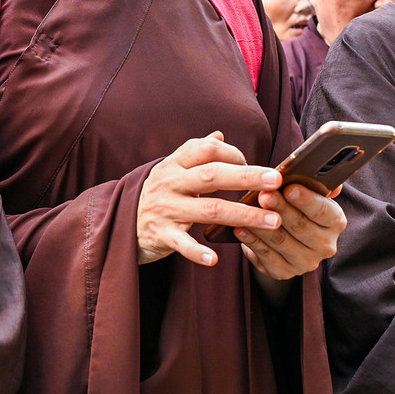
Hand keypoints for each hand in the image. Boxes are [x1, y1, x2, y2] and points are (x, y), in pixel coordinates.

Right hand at [136, 133, 287, 265]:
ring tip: (272, 220)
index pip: (206, 150)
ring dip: (242, 215)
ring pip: (207, 210)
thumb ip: (195, 152)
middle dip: (246, 177)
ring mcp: (165, 209)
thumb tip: (219, 134)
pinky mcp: (160, 235)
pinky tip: (215, 259)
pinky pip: (181, 244)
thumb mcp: (171, 170)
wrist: (118, 223)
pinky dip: (197, 252)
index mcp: (175, 164)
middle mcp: (170, 183)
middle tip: (276, 181)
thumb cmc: (156, 195)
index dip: (233, 154)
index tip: (255, 166)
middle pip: (212, 176)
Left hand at [234, 183, 345, 280]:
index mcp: (335, 222)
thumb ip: (315, 183)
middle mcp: (325, 245)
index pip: (323, 211)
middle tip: (264, 195)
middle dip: (280, 208)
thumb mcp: (308, 193)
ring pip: (280, 240)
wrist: (286, 237)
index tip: (290, 188)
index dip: (306, 200)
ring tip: (247, 209)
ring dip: (262, 224)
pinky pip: (265, 255)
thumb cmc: (296, 207)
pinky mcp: (283, 272)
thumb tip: (321, 176)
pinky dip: (251, 240)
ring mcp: (305, 262)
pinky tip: (240, 228)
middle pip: (300, 226)